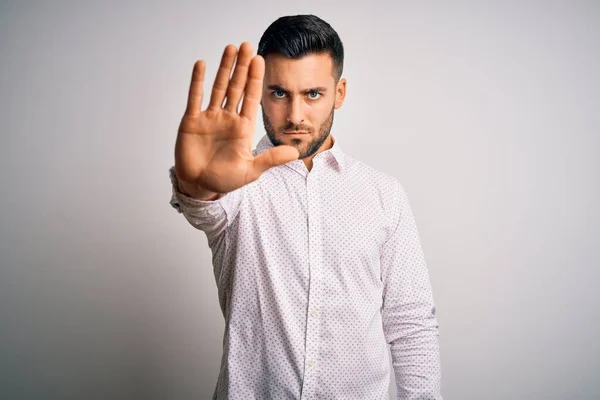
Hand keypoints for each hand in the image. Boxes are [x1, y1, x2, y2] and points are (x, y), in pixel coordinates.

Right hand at [174, 42, 298, 196]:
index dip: (255, 79)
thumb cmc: (224, 180)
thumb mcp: (251, 170)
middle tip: (247, 45)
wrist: (199, 186)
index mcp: (242, 127)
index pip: (251, 97)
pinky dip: (197, 81)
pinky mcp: (191, 121)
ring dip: (224, 68)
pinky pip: (195, 97)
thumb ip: (271, 159)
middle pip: (236, 87)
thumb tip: (295, 153)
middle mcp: (227, 118)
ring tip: (230, 48)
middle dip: (242, 67)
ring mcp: (209, 118)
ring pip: (218, 87)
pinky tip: (202, 64)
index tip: (260, 60)